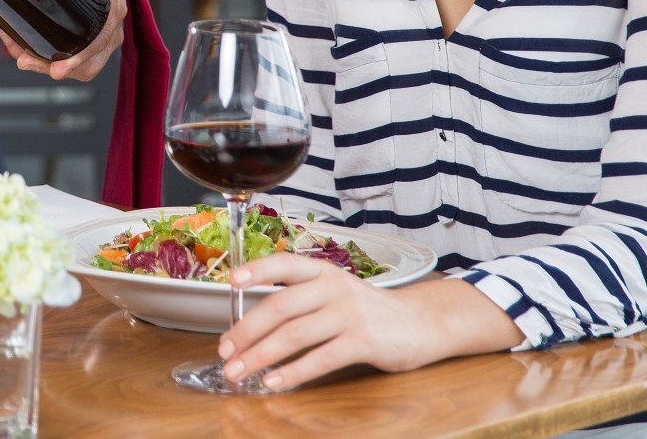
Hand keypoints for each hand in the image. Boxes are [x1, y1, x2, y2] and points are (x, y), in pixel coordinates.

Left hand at [0, 0, 127, 80]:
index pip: (99, 41)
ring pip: (77, 69)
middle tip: (23, 60)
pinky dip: (47, 61)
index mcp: (113, 8)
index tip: (57, 70)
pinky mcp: (92, 48)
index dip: (77, 59)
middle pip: (85, 65)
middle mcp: (112, 31)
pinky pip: (72, 64)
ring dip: (43, 64)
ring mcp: (104, 43)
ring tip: (19, 52)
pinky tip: (26, 51)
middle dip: (49, 65)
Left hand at [215, 254, 521, 389]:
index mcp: (323, 271)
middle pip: (280, 307)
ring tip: (239, 371)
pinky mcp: (364, 341)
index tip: (231, 282)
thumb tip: (251, 323)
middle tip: (225, 350)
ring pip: (295, 334)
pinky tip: (274, 382)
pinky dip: (293, 372)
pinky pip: (320, 358)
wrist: (421, 323)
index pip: (284, 264)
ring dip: (261, 355)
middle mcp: (334, 287)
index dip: (257, 270)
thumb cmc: (368, 310)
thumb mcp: (335, 293)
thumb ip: (300, 300)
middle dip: (247, 330)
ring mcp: (349, 313)